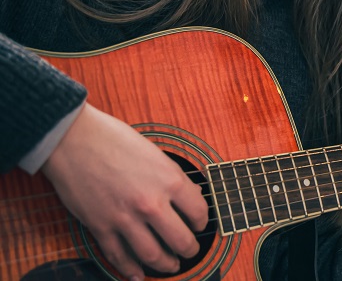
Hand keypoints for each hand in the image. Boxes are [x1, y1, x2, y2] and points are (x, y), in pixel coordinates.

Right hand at [41, 104, 208, 279]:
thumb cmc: (113, 139)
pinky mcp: (100, 226)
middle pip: (180, 240)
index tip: (199, 225)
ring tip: (171, 266)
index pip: (199, 212)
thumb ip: (172, 177)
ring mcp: (124, 218)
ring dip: (165, 265)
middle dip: (189, 250)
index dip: (202, 222)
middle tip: (190, 251)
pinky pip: (119, 256)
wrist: (72, 140)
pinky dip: (130, 269)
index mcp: (169, 180)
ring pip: (152, 254)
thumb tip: (189, 196)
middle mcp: (151, 202)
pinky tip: (138, 273)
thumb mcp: (155, 153)